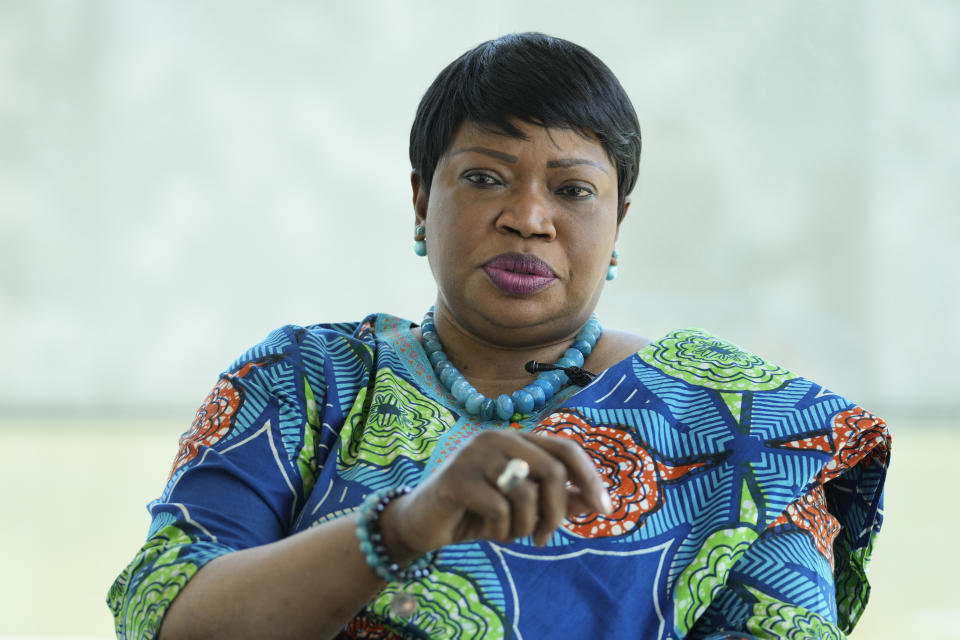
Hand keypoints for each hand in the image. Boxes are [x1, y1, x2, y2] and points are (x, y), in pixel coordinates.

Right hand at [381, 429, 612, 557]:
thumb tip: (594, 501)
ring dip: (524, 526)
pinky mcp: (457, 478)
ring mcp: (475, 454)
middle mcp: (497, 437)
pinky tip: (486, 531)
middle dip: (556, 512)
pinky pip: (500, 509)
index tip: (605, 511)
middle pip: (553, 471)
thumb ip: (557, 501)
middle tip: (544, 538)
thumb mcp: (522, 509)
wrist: (422, 524)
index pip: (566, 448)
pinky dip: (501, 530)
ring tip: (507, 533)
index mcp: (516, 439)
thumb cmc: (476, 513)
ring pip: (527, 493)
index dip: (590, 479)